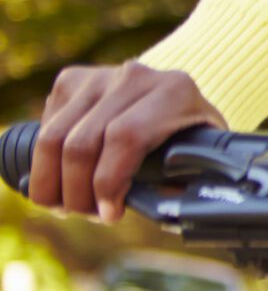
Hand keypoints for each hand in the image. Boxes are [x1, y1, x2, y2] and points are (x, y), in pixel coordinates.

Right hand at [30, 63, 225, 221]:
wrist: (173, 95)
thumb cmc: (189, 135)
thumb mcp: (198, 155)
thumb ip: (183, 181)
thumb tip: (162, 211)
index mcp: (175, 92)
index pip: (125, 137)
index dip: (108, 182)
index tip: (109, 214)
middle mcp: (134, 77)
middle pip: (82, 143)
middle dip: (77, 192)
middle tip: (87, 214)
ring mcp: (99, 76)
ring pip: (53, 137)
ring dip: (51, 183)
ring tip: (66, 207)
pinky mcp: (71, 80)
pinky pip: (46, 127)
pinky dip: (46, 162)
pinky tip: (62, 179)